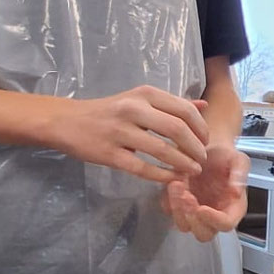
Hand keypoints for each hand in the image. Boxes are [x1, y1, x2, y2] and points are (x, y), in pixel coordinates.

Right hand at [56, 86, 208, 181]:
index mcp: (145, 94)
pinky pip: (142, 168)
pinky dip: (161, 176)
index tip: (206, 142)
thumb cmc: (109, 110)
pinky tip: (171, 179)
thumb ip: (171, 103)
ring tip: (192, 171)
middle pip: (177, 130)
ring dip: (183, 164)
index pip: (184, 110)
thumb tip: (203, 106)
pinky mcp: (109, 154)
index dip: (201, 128)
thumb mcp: (140, 99)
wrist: (67, 121)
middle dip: (196, 148)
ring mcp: (120, 132)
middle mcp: (134, 109)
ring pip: (162, 150)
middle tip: (202, 160)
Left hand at [163, 142, 249, 240]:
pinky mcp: (180, 204)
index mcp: (233, 208)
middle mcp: (214, 214)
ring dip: (179, 209)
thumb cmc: (225, 156)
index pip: (225, 224)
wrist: (209, 147)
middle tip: (188, 198)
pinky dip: (169, 200)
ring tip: (178, 185)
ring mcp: (196, 212)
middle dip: (193, 219)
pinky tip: (173, 182)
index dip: (213, 220)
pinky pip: (170, 210)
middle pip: (204, 233)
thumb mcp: (239, 160)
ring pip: (184, 225)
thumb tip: (236, 191)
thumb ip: (240, 174)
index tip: (202, 209)